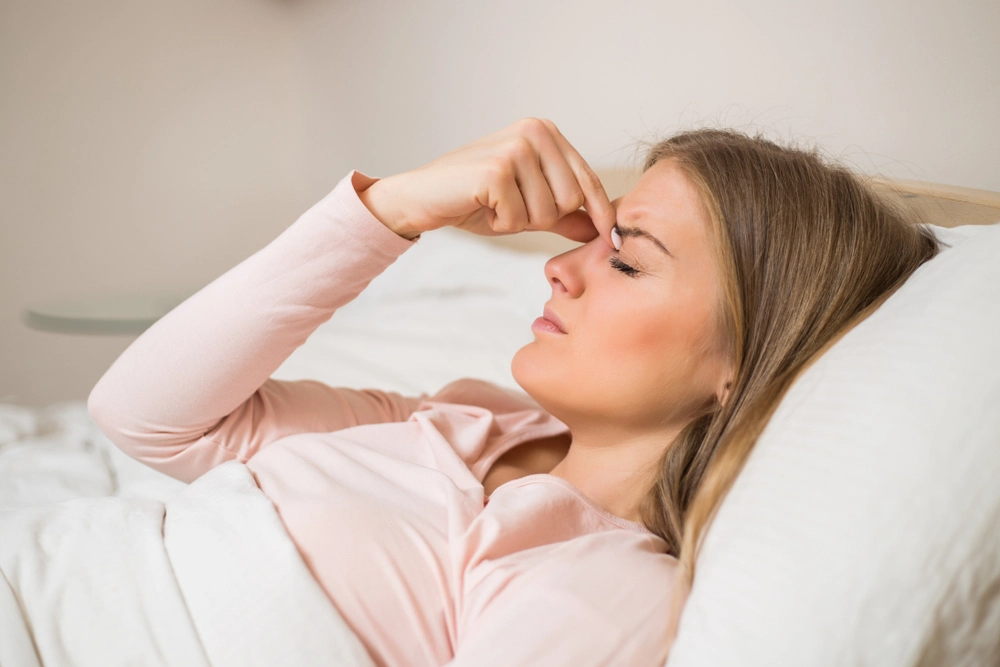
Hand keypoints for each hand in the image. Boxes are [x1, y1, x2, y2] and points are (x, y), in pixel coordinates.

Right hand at [357, 118, 615, 242]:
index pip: (587, 180)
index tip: (611, 236)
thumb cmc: (473, 199)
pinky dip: (499, 224)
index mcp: (545, 133)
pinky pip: (518, 219)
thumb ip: (564, 213)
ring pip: (546, 212)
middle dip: (542, 218)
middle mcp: (534, 132)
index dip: (599, 212)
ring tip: (493, 206)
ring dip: (518, 222)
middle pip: (572, 200)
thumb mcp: (527, 205)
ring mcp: (515, 148)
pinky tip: (480, 207)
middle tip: (510, 208)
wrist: (422, 198)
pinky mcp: (497, 170)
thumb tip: (602, 227)